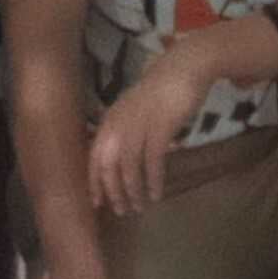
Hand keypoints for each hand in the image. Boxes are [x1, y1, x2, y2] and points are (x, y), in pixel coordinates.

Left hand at [87, 50, 218, 216]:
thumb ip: (124, 131)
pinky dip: (153, 180)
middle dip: (113, 192)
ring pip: (129, 167)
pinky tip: (157, 193)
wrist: (184, 67)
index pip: (94, 157)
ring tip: (141, 206)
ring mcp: (139, 125)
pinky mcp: (160, 127)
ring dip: (133, 190)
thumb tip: (121, 160)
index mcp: (110, 119)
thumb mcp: (134, 110)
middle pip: (108, 166)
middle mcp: (119, 123)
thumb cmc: (161, 91)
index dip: (94, 182)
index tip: (97, 204)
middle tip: (122, 211)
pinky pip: (152, 161)